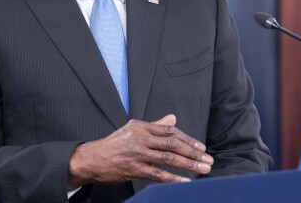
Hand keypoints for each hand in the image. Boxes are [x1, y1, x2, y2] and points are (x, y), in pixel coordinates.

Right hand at [67, 114, 212, 189]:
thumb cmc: (114, 144)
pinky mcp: (133, 169)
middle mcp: (140, 138)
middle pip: (172, 144)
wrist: (92, 158)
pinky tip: (185, 181)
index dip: (188, 139)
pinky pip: (157, 174)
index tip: (201, 147)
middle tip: (208, 159)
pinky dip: (173, 178)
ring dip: (188, 164)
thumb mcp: (133, 130)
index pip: (170, 131)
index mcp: (141, 126)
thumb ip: (154, 125)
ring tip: (203, 169)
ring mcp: (137, 154)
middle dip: (193, 152)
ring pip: (168, 158)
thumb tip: (173, 119)